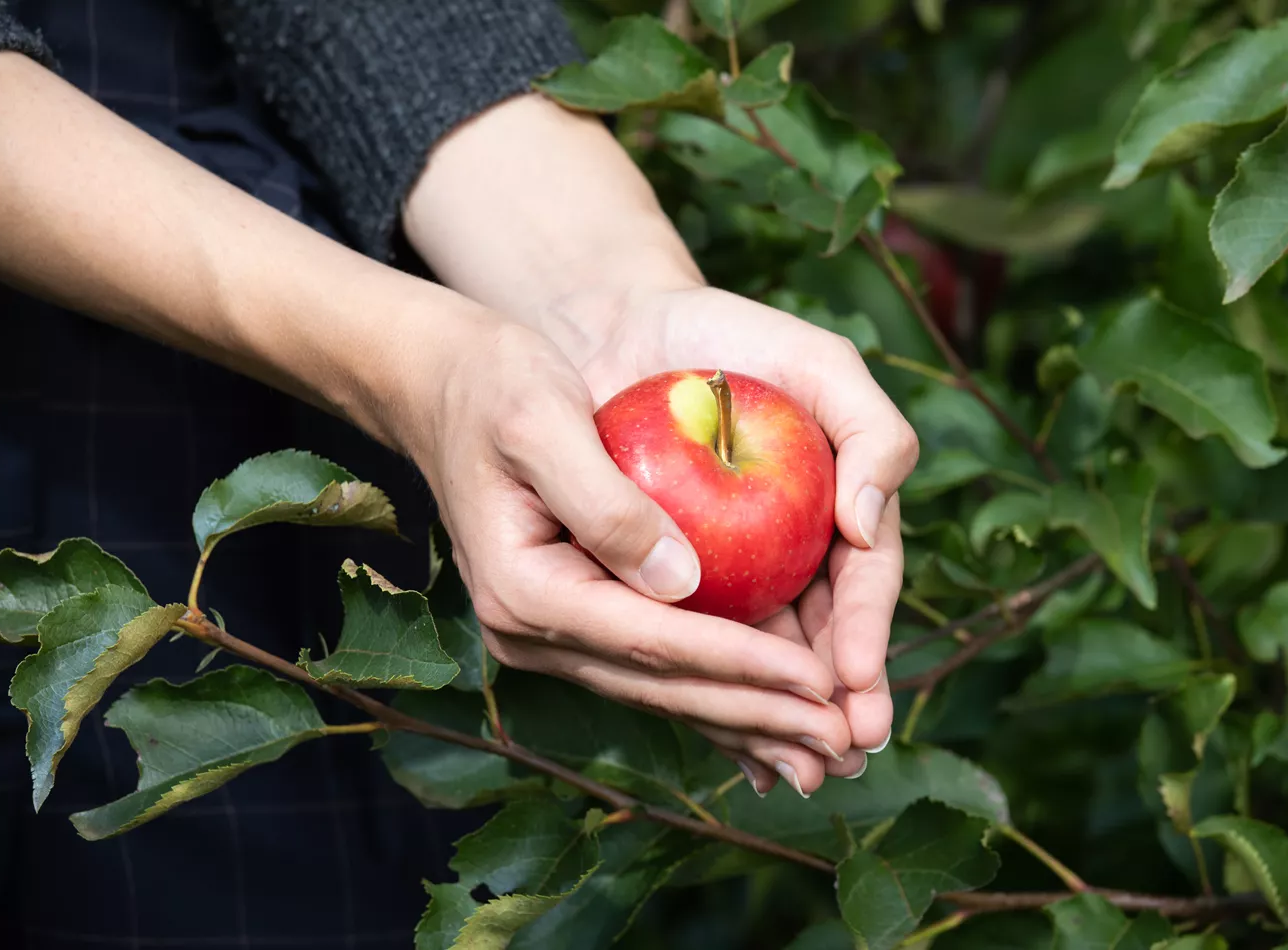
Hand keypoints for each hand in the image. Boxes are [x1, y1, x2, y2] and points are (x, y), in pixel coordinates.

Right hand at [403, 94, 918, 792]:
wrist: (442, 385)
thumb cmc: (494, 384)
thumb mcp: (541, 421)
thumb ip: (605, 505)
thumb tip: (682, 581)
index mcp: (525, 589)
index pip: (653, 642)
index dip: (743, 666)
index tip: (821, 682)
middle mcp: (534, 630)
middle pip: (665, 687)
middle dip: (760, 716)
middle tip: (846, 742)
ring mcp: (552, 632)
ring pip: (666, 690)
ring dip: (749, 721)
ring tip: (826, 749)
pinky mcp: (576, 618)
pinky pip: (657, 668)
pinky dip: (718, 694)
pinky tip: (770, 724)